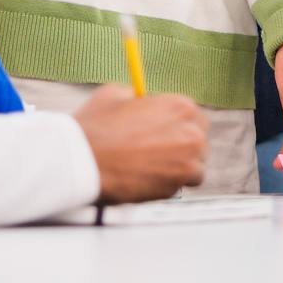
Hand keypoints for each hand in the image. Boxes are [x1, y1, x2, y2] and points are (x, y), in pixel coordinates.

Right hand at [72, 83, 208, 201]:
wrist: (82, 162)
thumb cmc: (96, 126)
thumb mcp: (115, 94)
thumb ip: (137, 96)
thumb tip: (141, 100)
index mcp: (181, 107)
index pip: (196, 116)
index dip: (181, 125)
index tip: (169, 131)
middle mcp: (192, 135)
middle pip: (199, 141)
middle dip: (183, 146)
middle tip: (162, 151)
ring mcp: (187, 164)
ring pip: (196, 166)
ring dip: (180, 167)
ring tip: (154, 166)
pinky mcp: (176, 187)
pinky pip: (180, 185)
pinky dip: (168, 184)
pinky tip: (147, 178)